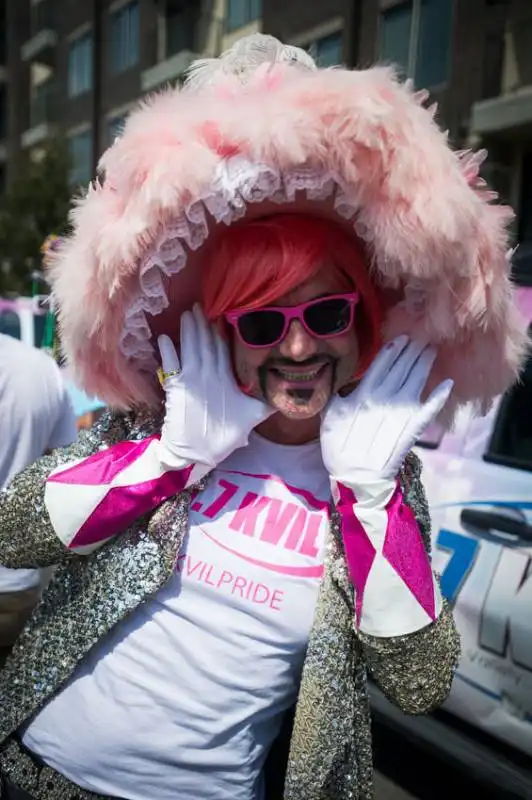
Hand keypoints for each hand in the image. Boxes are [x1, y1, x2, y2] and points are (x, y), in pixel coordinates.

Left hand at [158, 305, 271, 470]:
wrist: (194, 453)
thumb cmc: (223, 435)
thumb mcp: (252, 418)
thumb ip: (267, 402)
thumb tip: (291, 393)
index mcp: (227, 378)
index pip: (225, 348)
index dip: (223, 330)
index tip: (222, 312)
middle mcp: (209, 374)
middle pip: (207, 343)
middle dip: (204, 323)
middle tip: (201, 304)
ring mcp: (191, 379)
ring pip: (190, 348)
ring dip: (189, 330)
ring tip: (188, 313)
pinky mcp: (175, 387)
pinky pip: (170, 364)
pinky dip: (167, 351)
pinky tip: (164, 337)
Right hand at [321, 336, 452, 488]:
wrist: (357, 476)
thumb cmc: (338, 446)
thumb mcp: (329, 415)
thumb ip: (339, 394)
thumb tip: (342, 378)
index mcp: (364, 392)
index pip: (383, 363)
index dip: (395, 348)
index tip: (404, 336)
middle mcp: (386, 396)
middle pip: (403, 367)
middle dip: (413, 350)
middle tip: (423, 337)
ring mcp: (403, 411)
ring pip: (417, 379)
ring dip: (425, 363)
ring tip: (431, 350)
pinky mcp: (415, 426)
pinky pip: (431, 407)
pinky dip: (440, 394)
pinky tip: (448, 382)